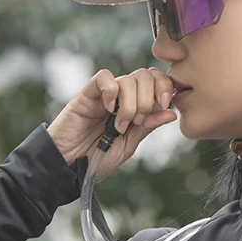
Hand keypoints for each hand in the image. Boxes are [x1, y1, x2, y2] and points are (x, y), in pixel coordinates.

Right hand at [47, 66, 179, 181]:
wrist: (70, 165)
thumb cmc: (97, 158)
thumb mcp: (128, 145)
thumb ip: (147, 127)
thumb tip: (172, 113)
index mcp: (135, 105)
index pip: (156, 80)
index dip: (165, 86)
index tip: (165, 105)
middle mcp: (121, 96)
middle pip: (145, 75)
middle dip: (147, 99)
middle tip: (137, 122)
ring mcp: (104, 94)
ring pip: (127, 79)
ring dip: (130, 104)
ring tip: (120, 125)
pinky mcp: (87, 94)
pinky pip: (104, 77)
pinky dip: (111, 91)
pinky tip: (109, 109)